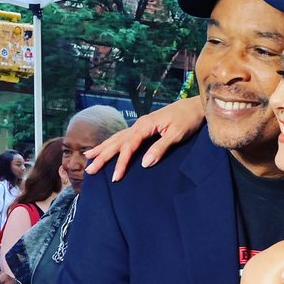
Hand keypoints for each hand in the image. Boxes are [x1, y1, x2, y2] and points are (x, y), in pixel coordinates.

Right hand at [85, 97, 204, 181]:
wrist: (195, 106)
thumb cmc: (188, 120)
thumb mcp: (176, 135)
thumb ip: (160, 148)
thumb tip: (145, 164)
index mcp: (145, 126)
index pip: (128, 146)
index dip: (121, 162)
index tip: (115, 178)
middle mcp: (139, 124)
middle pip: (117, 142)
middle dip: (102, 156)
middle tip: (89, 170)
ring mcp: (140, 125)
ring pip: (117, 138)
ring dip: (103, 148)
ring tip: (88, 157)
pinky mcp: (144, 128)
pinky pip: (123, 137)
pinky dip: (112, 143)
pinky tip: (106, 147)